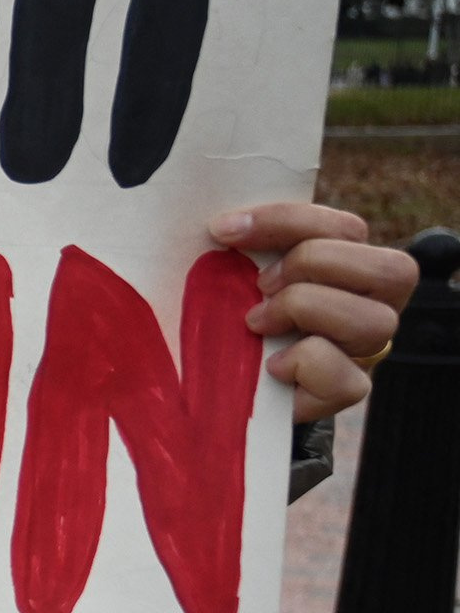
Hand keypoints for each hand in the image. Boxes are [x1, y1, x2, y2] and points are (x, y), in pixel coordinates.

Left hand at [211, 202, 416, 422]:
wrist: (223, 387)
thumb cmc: (231, 322)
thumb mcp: (240, 278)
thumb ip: (248, 250)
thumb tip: (221, 227)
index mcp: (352, 268)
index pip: (346, 229)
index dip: (286, 220)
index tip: (223, 230)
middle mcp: (372, 307)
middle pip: (391, 269)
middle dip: (311, 264)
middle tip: (260, 285)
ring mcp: (365, 352)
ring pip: (376, 322)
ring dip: (304, 310)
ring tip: (257, 323)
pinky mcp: (348, 392)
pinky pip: (346, 379)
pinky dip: (303, 364)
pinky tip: (272, 365)